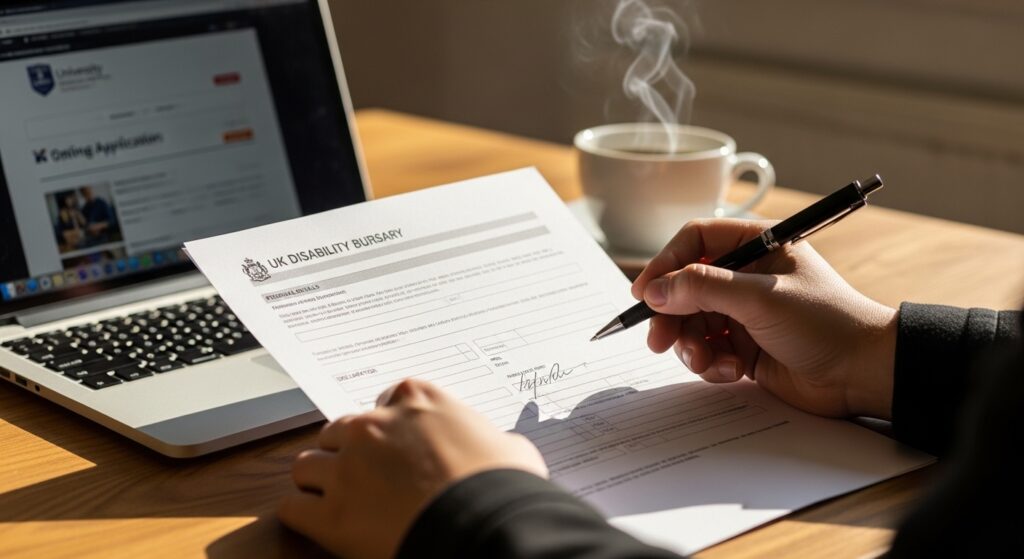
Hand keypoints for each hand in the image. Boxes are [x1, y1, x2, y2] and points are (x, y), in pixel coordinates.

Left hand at [278, 379, 547, 558]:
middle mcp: (374, 426)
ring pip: (305, 464)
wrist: (486, 526)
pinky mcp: (331, 514)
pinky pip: (292, 507)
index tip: (397, 446)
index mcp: (416, 400)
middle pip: (339, 432)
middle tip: (364, 477)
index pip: (385, 401)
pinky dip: (302, 516)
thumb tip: (503, 449)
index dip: (390, 428)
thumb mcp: (511, 448)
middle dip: (348, 453)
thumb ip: (491, 439)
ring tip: (334, 500)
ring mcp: (347, 468)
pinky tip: (318, 524)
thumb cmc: (503, 486)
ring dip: (318, 481)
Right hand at [632, 218, 896, 418]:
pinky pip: (708, 350)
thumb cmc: (826, 322)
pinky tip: (730, 372)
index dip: (666, 263)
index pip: (695, 241)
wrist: (864, 374)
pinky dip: (710, 363)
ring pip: (692, 322)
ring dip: (690, 345)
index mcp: (757, 245)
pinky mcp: (745, 346)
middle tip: (658, 340)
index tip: (645, 292)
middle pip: (685, 286)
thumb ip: (703, 289)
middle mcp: (746, 275)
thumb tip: (655, 290)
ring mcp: (744, 312)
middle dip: (671, 315)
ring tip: (704, 361)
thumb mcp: (760, 298)